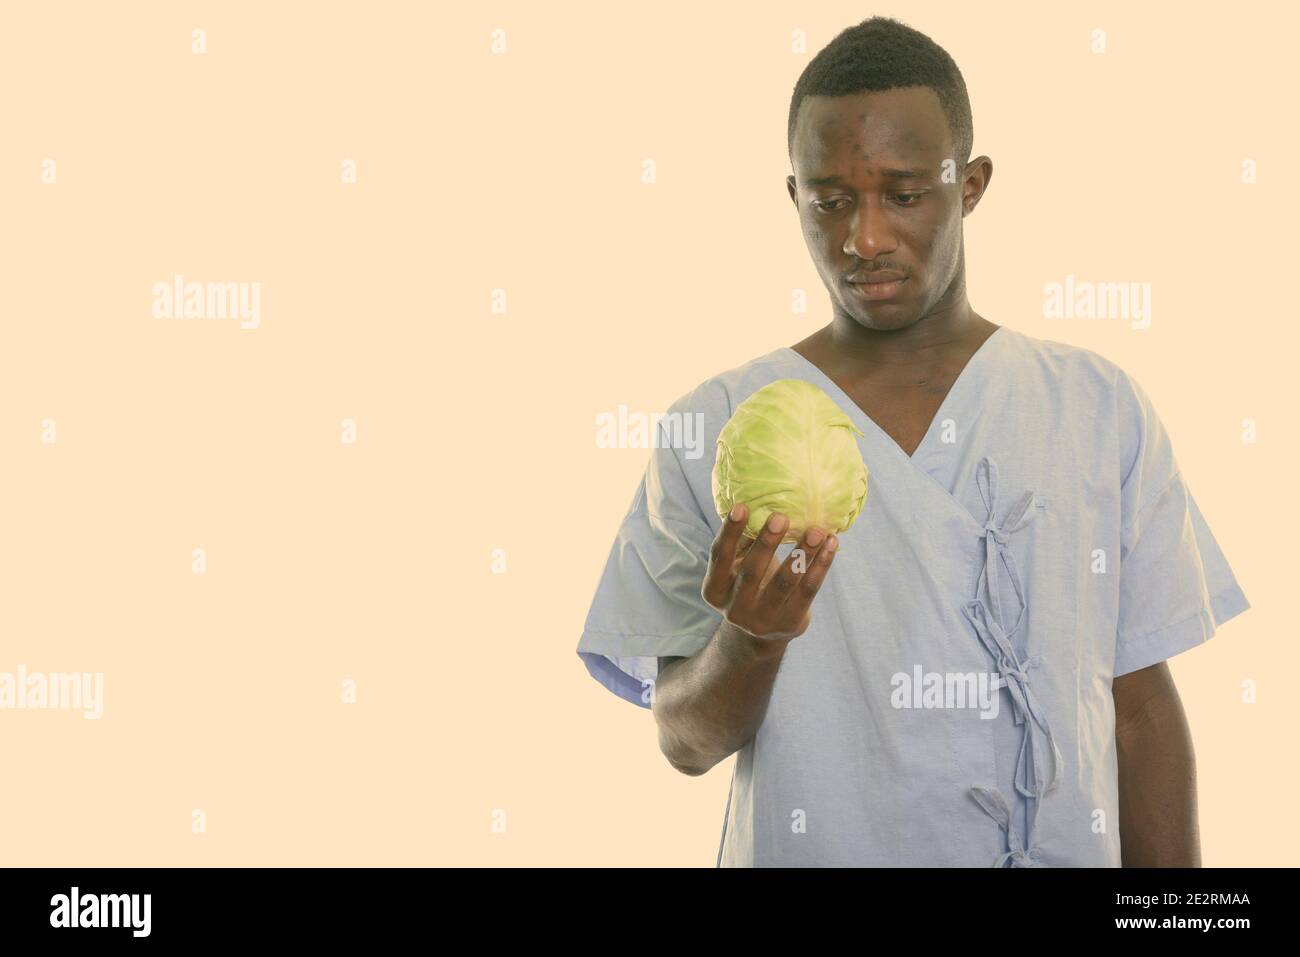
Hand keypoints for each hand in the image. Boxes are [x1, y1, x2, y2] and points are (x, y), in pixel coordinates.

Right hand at [701, 504, 837, 644]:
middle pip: (751, 571)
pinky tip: (830, 546)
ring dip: (803, 553)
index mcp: (714, 590)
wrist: (764, 630)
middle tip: (781, 517)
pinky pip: (808, 591)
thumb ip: (743, 543)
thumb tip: (758, 502)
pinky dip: (820, 566)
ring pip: (785, 582)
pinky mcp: (790, 623)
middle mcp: (734, 609)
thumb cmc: (750, 584)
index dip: (730, 532)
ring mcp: (762, 620)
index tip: (742, 506)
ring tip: (817, 531)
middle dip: (767, 542)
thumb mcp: (738, 568)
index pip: (719, 557)